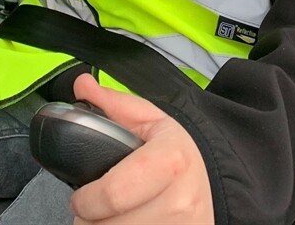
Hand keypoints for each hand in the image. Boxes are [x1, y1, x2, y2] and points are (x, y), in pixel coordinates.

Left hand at [69, 74, 213, 224]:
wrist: (213, 177)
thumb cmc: (174, 150)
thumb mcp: (148, 120)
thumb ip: (111, 103)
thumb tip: (81, 84)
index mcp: (170, 159)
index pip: (113, 193)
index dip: (87, 200)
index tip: (80, 198)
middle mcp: (181, 199)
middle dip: (92, 219)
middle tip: (94, 208)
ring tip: (111, 215)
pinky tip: (128, 223)